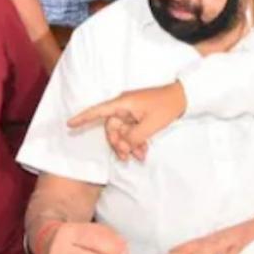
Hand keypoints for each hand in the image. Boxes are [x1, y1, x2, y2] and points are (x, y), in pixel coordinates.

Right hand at [67, 83, 186, 160]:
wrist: (183, 97)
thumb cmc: (166, 106)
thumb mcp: (150, 125)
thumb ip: (133, 137)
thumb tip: (123, 144)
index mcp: (123, 103)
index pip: (98, 111)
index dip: (83, 118)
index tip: (69, 124)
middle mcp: (124, 106)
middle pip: (111, 127)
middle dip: (117, 143)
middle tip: (126, 156)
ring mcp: (131, 111)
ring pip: (122, 132)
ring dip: (128, 145)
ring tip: (140, 156)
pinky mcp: (138, 116)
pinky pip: (131, 131)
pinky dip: (135, 141)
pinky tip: (143, 152)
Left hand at [167, 207, 253, 253]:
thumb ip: (239, 249)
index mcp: (235, 232)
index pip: (208, 240)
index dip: (190, 247)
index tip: (174, 253)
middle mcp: (239, 232)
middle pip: (210, 242)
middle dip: (190, 251)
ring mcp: (249, 234)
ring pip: (223, 244)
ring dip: (205, 252)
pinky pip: (246, 248)